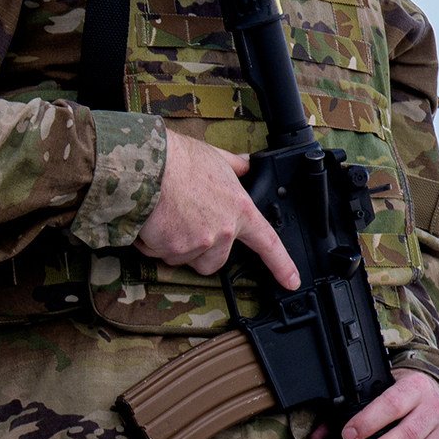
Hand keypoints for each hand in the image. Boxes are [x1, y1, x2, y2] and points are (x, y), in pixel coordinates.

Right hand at [139, 133, 299, 288]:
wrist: (147, 165)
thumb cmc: (179, 159)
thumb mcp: (216, 157)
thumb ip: (235, 167)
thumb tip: (246, 164)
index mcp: (240, 210)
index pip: (268, 243)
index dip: (282, 265)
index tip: (291, 281)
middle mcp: (223, 231)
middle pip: (216, 260)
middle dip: (201, 250)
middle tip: (185, 223)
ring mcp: (198, 243)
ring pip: (186, 259)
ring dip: (175, 246)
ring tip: (166, 217)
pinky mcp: (173, 249)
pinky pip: (160, 254)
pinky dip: (152, 243)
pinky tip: (152, 220)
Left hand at [338, 371, 438, 438]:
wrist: (438, 394)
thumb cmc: (402, 396)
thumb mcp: (378, 392)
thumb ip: (345, 413)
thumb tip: (317, 437)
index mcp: (414, 389)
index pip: (392, 404)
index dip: (369, 422)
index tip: (348, 436)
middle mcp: (432, 410)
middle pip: (408, 435)